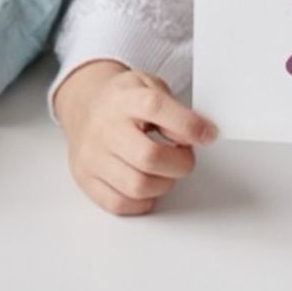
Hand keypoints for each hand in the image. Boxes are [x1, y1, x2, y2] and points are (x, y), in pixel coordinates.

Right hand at [55, 60, 215, 214]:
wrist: (83, 108)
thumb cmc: (122, 102)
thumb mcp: (150, 87)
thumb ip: (175, 109)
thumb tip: (199, 134)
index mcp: (124, 100)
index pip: (156, 108)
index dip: (189, 125)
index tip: (208, 134)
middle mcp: (105, 128)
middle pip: (149, 157)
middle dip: (180, 163)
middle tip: (183, 157)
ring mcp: (92, 156)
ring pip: (138, 186)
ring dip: (163, 184)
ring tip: (163, 171)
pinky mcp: (86, 178)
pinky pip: (118, 203)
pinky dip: (141, 201)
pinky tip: (146, 185)